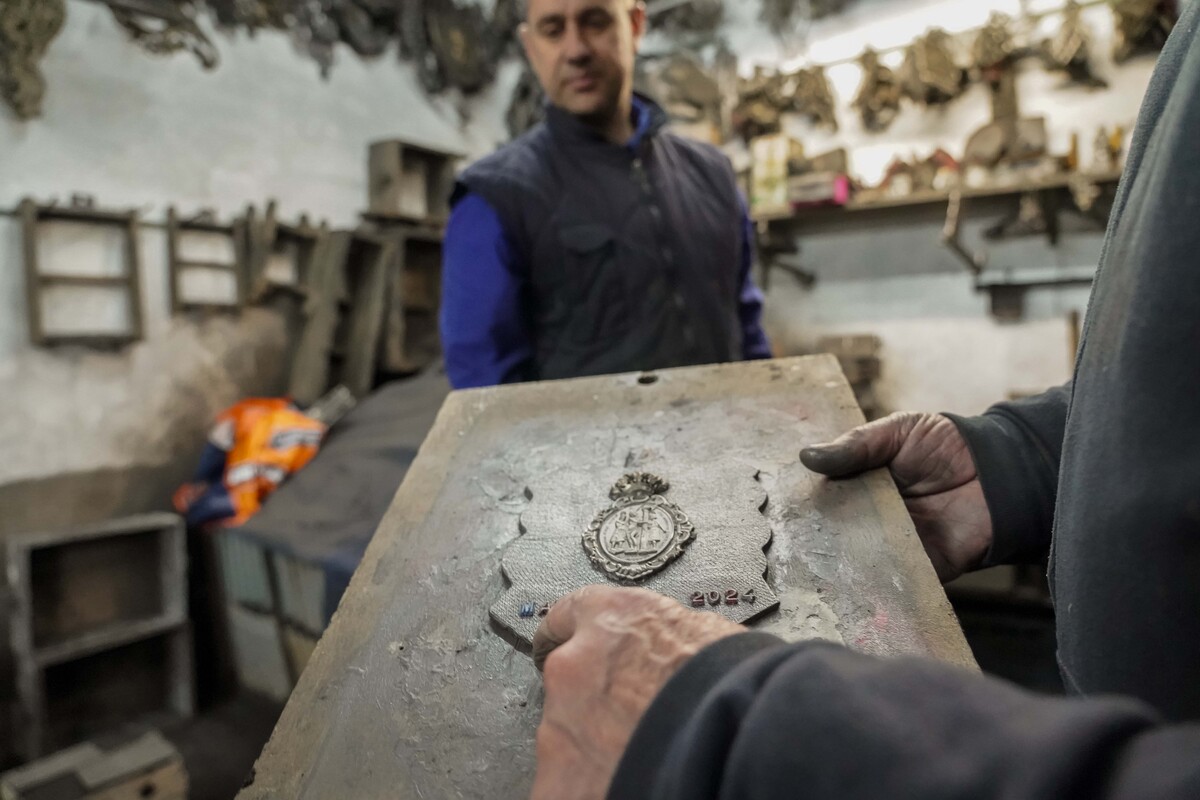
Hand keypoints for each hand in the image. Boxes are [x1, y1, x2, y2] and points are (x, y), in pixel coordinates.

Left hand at [530, 586, 743, 799]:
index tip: (573, 646)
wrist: (738, 737)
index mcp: (612, 618)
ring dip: (594, 750)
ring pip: (567, 739)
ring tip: (637, 761)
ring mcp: (561, 724)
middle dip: (595, 705)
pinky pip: (564, 787)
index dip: (576, 638)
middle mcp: (575, 664)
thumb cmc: (736, 685)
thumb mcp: (705, 636)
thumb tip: (674, 657)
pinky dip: (586, 790)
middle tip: (630, 725)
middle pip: (569, 685)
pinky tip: (623, 788)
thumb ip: (666, 643)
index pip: (570, 616)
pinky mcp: (560, 781)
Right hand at [800, 412, 991, 581]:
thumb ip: (855, 446)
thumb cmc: (947, 445)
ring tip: (808, 571)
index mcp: (861, 485)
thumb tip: (806, 457)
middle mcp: (871, 518)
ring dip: (837, 565)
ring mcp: (893, 545)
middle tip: (787, 546)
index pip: (824, 499)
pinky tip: (850, 586)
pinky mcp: (918, 569)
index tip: (777, 512)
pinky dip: (873, 586)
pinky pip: (891, 581)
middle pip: (833, 534)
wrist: (1001, 472)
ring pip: (856, 560)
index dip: (803, 505)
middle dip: (812, 541)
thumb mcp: (896, 432)